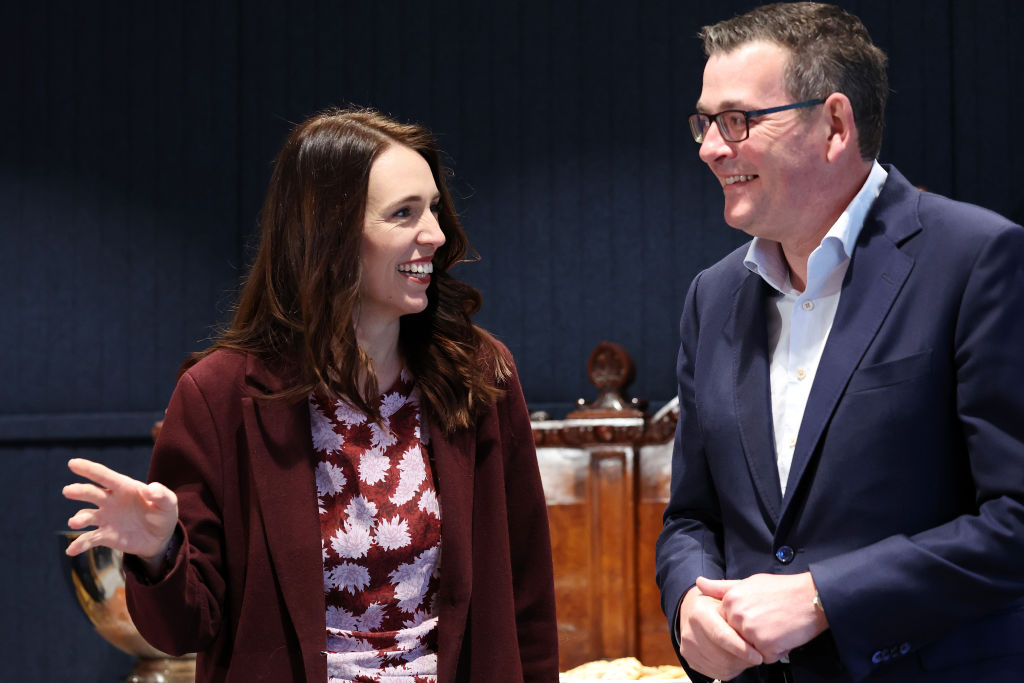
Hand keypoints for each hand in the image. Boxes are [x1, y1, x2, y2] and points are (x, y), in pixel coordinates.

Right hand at [63, 458, 178, 570]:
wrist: (161, 538)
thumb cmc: (163, 513)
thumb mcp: (168, 503)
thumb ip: (162, 495)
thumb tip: (150, 489)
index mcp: (125, 488)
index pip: (105, 476)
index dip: (89, 469)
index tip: (72, 463)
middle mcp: (111, 501)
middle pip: (92, 493)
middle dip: (80, 491)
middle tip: (69, 491)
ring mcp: (106, 518)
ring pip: (86, 515)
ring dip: (79, 518)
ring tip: (75, 522)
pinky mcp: (105, 536)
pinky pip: (89, 539)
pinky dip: (79, 544)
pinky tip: (72, 550)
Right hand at [677, 582, 763, 680]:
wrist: (695, 613)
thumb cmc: (717, 603)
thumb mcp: (726, 595)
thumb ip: (725, 589)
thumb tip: (711, 582)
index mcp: (698, 612)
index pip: (722, 636)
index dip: (742, 648)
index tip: (759, 656)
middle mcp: (689, 631)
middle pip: (722, 655)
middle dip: (743, 659)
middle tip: (758, 656)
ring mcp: (688, 647)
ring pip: (720, 666)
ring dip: (739, 665)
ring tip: (749, 656)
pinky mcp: (690, 659)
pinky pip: (716, 672)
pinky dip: (731, 670)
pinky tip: (738, 660)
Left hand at [697, 573, 828, 663]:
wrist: (812, 598)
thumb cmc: (782, 590)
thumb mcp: (749, 583)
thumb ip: (722, 587)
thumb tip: (698, 583)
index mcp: (730, 600)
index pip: (726, 622)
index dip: (742, 622)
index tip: (757, 614)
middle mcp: (736, 616)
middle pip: (736, 637)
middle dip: (751, 634)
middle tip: (769, 620)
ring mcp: (750, 632)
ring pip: (749, 649)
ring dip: (763, 643)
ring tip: (777, 626)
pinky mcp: (765, 646)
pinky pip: (765, 657)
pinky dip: (775, 651)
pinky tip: (784, 635)